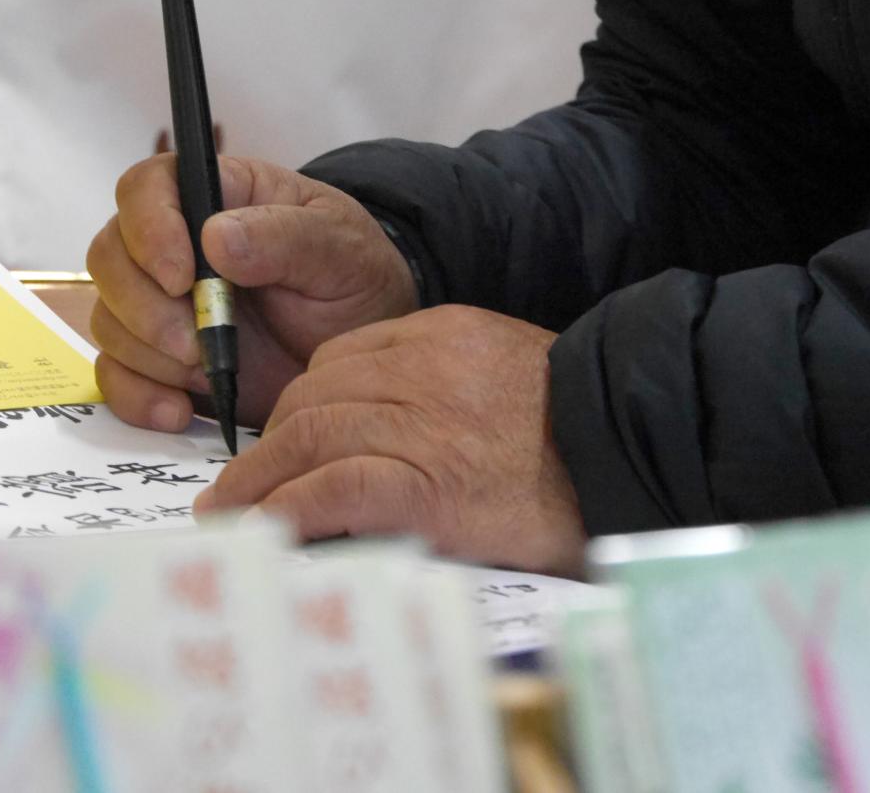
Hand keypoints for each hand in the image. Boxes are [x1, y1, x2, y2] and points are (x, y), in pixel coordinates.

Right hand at [87, 154, 417, 431]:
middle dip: (144, 306)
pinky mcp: (160, 361)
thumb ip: (285, 237)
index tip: (180, 276)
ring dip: (149, 353)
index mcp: (216, 196)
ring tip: (210, 371)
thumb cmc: (353, 280)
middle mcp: (174, 245)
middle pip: (110, 256)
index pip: (147, 187)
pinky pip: (117, 376)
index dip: (148, 227)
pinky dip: (139, 397)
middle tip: (195, 342)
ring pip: (109, 319)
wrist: (362, 353)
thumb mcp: (340, 249)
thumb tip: (216, 238)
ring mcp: (161, 305)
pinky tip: (179, 411)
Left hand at [193, 305, 585, 574]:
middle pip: (315, 396)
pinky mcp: (428, 485)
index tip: (282, 441)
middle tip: (237, 486)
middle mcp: (422, 370)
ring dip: (258, 481)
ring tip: (230, 516)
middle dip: (267, 445)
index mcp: (443, 336)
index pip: (342, 359)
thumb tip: (399, 432)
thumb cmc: (588, 430)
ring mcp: (423, 425)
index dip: (301, 404)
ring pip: (311, 437)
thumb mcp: (514, 376)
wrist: (639, 447)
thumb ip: (451, 386)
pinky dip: (289, 511)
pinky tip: (265, 533)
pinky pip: (334, 490)